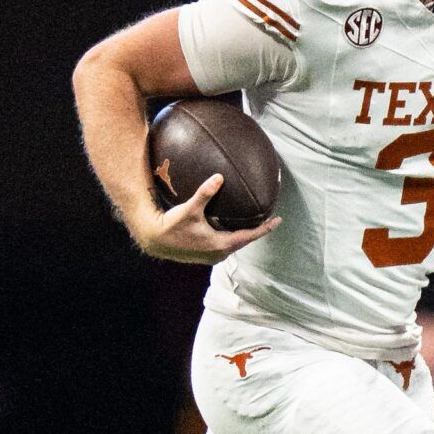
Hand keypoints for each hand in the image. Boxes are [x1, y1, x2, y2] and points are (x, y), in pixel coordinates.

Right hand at [131, 173, 279, 263]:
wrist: (155, 241)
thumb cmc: (172, 225)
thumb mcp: (190, 208)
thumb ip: (205, 193)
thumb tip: (219, 177)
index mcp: (221, 244)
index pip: (250, 236)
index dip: (265, 228)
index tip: (278, 220)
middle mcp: (219, 254)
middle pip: (244, 241)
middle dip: (256, 231)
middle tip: (268, 220)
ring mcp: (211, 256)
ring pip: (234, 244)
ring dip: (244, 235)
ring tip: (253, 224)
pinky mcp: (204, 255)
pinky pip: (224, 246)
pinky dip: (232, 237)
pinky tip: (230, 229)